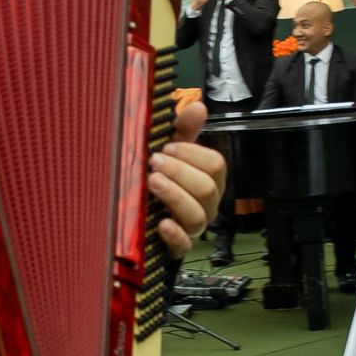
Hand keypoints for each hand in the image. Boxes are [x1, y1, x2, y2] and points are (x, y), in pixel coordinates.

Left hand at [149, 102, 226, 255]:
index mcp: (208, 180)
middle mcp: (206, 205)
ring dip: (175, 195)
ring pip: (197, 215)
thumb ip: (183, 131)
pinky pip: (184, 245)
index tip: (168, 146)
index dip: (193, 154)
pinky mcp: (177, 248)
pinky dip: (174, 234)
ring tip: (151, 182)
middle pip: (208, 188)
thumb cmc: (160, 180)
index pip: (216, 165)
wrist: (139, 220)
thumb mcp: (169, 153)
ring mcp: (193, 228)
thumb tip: (198, 106)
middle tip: (154, 162)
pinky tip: (161, 223)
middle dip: (180, 172)